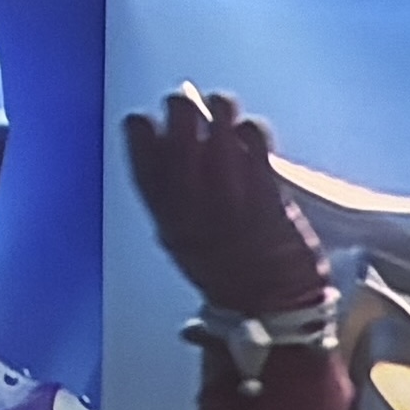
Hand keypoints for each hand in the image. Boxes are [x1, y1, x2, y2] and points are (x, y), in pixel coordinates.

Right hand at [121, 87, 332, 321]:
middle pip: (178, 120)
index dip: (144, 124)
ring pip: (218, 119)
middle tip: (193, 109)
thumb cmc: (226, 273)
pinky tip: (252, 135)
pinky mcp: (264, 185)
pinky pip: (253, 136)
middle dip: (184, 106)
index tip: (154, 123)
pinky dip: (252, 128)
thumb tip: (171, 150)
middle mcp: (189, 190)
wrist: (270, 303)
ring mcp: (228, 185)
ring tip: (224, 109)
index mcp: (162, 206)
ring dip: (221, 106)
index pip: (138, 140)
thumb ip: (172, 197)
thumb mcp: (180, 238)